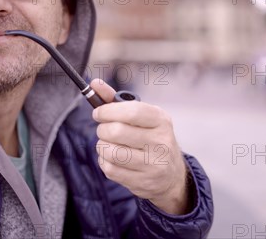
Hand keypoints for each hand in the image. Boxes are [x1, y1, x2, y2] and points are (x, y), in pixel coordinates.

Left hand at [91, 79, 189, 214]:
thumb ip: (116, 100)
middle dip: (102, 129)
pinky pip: (110, 169)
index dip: (108, 111)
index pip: (132, 112)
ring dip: (102, 146)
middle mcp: (161, 142)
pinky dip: (104, 162)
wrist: (171, 175)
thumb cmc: (151, 138)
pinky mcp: (143, 182)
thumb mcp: (142, 117)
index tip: (98, 113)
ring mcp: (153, 164)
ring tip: (108, 144)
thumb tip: (94, 83)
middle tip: (103, 130)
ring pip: (111, 152)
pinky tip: (112, 159)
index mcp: (161, 121)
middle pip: (117, 132)